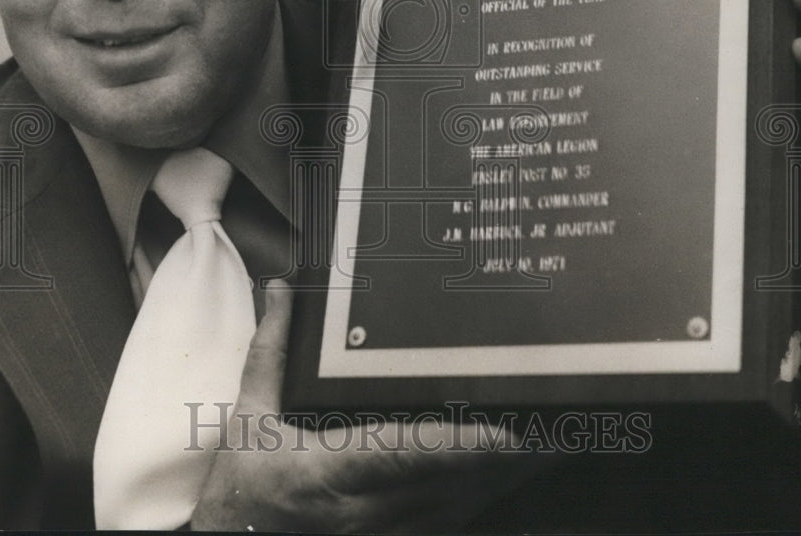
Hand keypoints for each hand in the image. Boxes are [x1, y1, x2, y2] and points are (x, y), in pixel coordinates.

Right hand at [191, 281, 547, 532]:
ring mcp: (388, 532)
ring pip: (462, 505)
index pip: (403, 454)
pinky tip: (515, 467)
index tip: (502, 428)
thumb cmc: (247, 483)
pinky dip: (487, 491)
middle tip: (553, 418)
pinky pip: (453, 517)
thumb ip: (272, 348)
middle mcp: (367, 509)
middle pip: (452, 481)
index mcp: (330, 471)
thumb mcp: (250, 413)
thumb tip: (282, 288)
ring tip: (552, 438)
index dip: (457, 443)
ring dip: (507, 475)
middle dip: (506, 454)